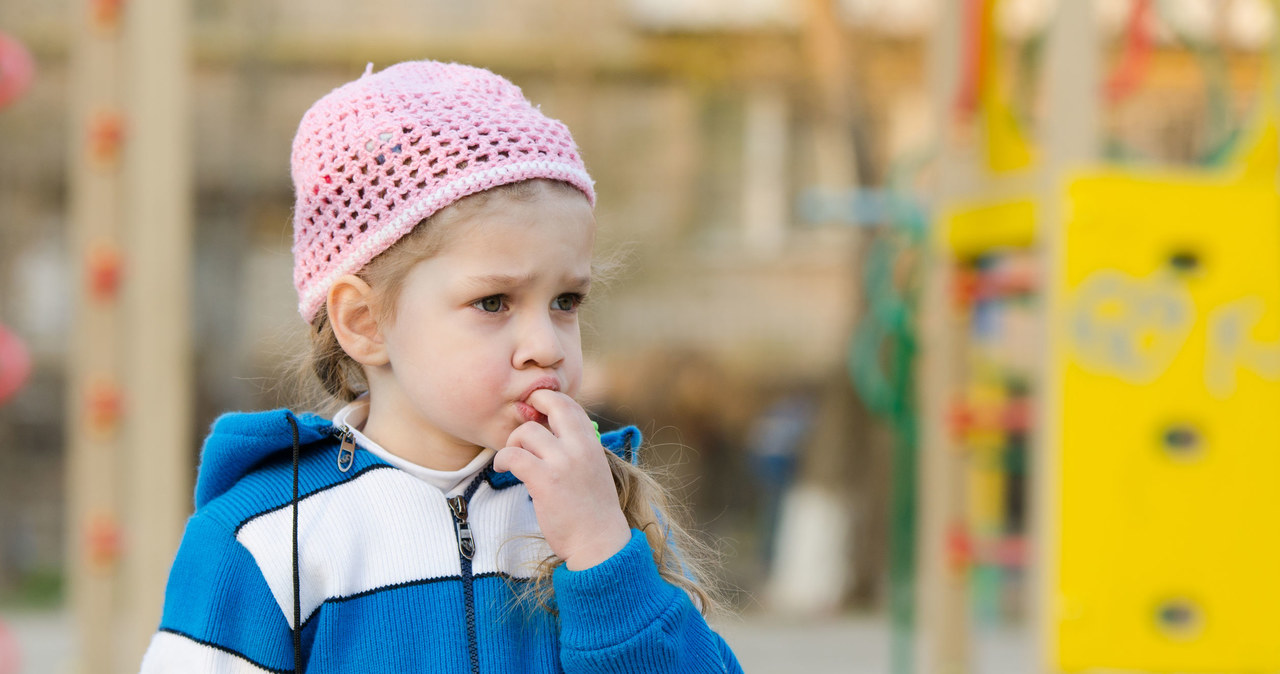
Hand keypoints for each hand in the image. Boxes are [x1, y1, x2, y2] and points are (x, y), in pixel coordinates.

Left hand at [493, 389, 630, 569]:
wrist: (599, 543)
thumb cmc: (592, 510)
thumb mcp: (592, 469)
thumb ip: (576, 447)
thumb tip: (549, 430)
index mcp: (592, 444)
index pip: (571, 405)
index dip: (550, 400)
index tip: (536, 410)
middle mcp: (580, 447)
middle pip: (552, 405)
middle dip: (531, 405)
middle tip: (520, 421)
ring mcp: (563, 462)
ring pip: (526, 432)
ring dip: (512, 442)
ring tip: (512, 458)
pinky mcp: (545, 480)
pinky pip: (514, 455)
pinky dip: (503, 459)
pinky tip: (503, 468)